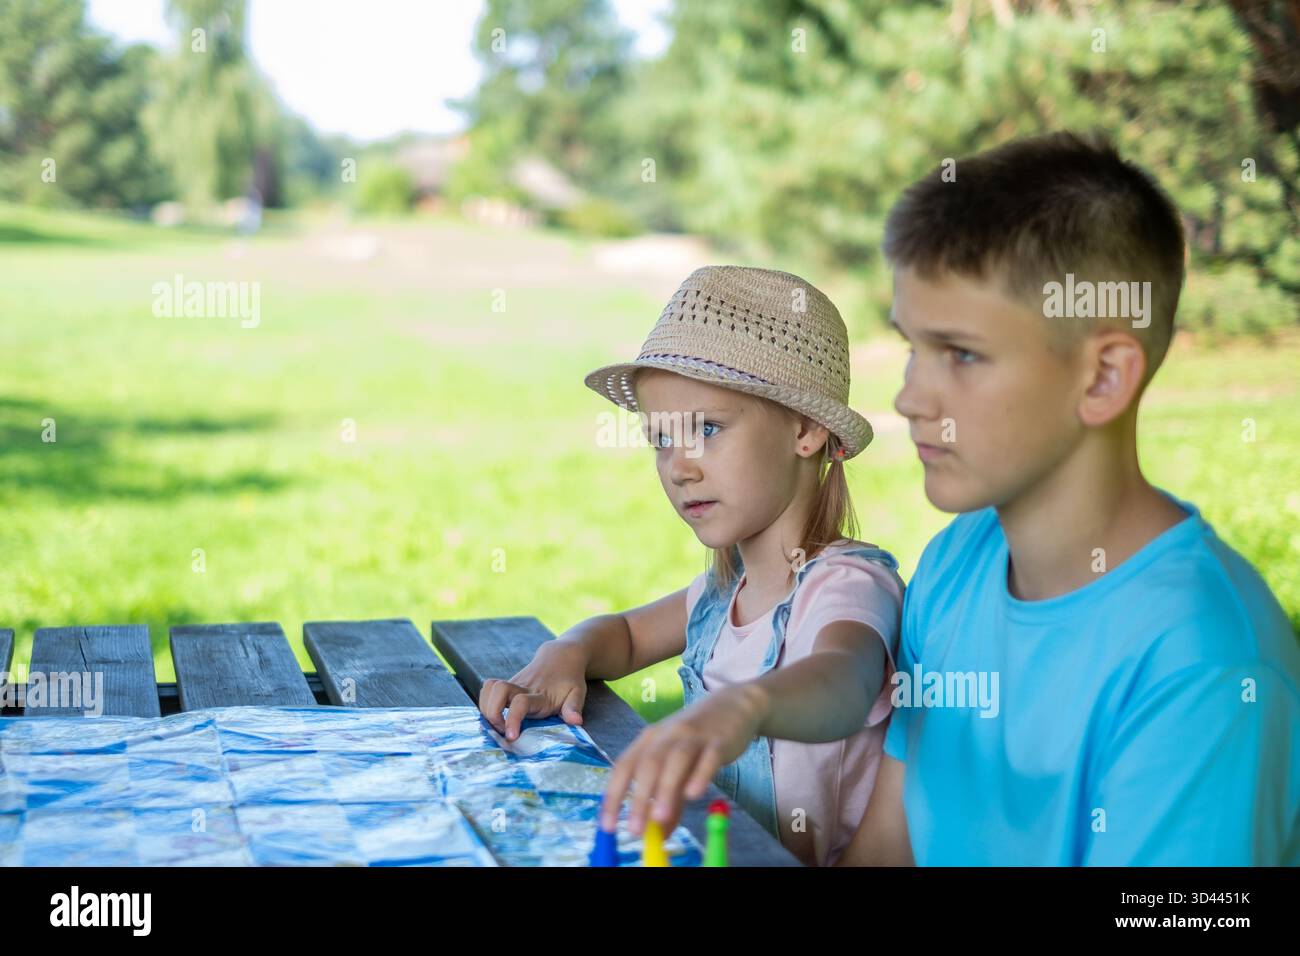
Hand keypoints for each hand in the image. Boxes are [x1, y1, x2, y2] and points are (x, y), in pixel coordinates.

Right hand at [478, 640, 589, 740]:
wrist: (560, 656)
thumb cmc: (570, 679)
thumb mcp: (578, 693)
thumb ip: (574, 708)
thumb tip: (576, 722)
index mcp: (541, 695)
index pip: (521, 703)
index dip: (513, 720)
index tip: (511, 737)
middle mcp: (523, 687)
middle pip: (499, 690)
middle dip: (492, 713)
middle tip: (501, 730)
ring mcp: (513, 684)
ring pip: (489, 688)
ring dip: (486, 708)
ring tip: (497, 724)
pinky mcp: (507, 683)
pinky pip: (488, 689)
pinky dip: (485, 702)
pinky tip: (494, 715)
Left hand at [598, 683, 767, 834]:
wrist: (734, 704)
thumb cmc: (698, 738)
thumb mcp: (679, 765)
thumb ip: (669, 799)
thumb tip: (658, 834)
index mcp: (650, 739)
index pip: (624, 767)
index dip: (612, 796)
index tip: (607, 826)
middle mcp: (667, 735)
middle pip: (648, 765)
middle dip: (638, 798)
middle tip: (634, 830)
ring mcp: (694, 736)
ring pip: (676, 760)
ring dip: (665, 789)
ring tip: (659, 818)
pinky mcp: (719, 741)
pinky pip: (708, 758)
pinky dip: (700, 775)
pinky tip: (694, 794)